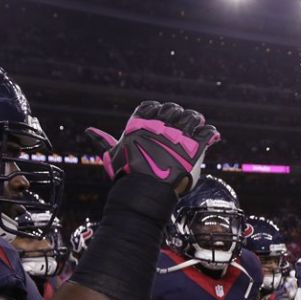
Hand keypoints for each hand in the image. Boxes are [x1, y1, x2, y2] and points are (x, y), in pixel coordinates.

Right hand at [85, 101, 219, 190]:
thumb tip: (88, 130)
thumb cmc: (128, 176)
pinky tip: (211, 136)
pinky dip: (211, 132)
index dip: (158, 110)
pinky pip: (208, 132)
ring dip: (196, 120)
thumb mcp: (114, 155)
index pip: (152, 106)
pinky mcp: (195, 147)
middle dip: (179, 114)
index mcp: (141, 124)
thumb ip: (104, 140)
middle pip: (174, 109)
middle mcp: (160, 125)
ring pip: (193, 117)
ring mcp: (178, 135)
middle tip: (183, 125)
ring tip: (198, 128)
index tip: (162, 119)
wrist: (145, 193)